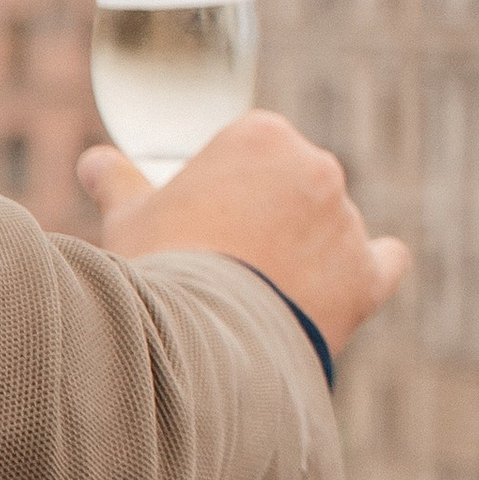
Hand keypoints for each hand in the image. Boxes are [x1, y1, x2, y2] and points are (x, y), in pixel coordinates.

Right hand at [77, 108, 411, 352]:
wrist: (194, 343)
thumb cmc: (156, 270)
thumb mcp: (128, 219)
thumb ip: (119, 182)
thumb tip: (95, 162)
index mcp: (261, 136)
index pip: (251, 151)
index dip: (225, 186)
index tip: (204, 218)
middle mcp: (316, 165)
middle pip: (294, 185)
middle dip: (266, 214)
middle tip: (225, 259)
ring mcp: (346, 219)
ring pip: (328, 226)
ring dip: (303, 249)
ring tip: (254, 293)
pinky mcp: (365, 273)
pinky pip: (383, 262)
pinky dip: (371, 269)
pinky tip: (355, 279)